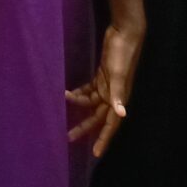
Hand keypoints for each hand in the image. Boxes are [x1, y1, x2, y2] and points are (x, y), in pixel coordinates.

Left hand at [67, 19, 142, 156]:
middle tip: (69, 137)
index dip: (104, 138)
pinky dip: (80, 93)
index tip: (96, 153)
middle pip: (98, 117)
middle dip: (85, 127)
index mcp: (119, 98)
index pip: (111, 124)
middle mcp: (114, 95)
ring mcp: (108, 85)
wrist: (124, 32)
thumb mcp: (117, 74)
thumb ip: (117, 94)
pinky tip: (68, 95)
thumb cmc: (122, 54)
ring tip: (62, 113)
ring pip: (92, 104)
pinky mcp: (103, 75)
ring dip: (79, 108)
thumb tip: (122, 114)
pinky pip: (90, 90)